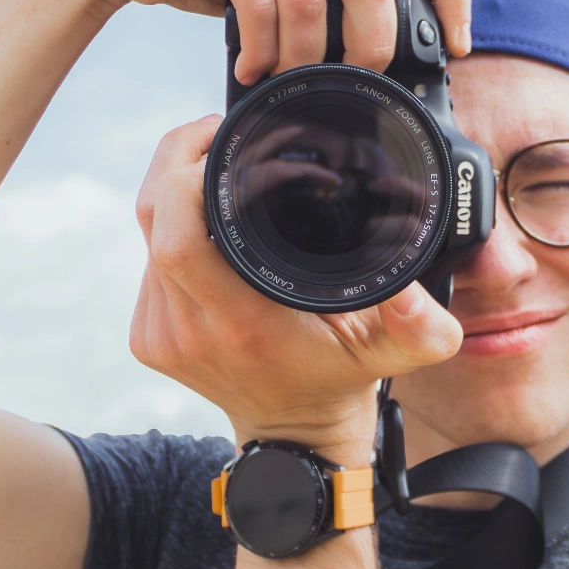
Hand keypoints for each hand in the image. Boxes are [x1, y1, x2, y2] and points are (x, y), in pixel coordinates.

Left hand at [130, 118, 462, 463]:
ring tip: (217, 167)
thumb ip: (421, 326)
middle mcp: (189, 330)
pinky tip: (206, 221)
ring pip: (147, 235)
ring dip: (175, 192)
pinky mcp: (147, 336)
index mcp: (240, 325)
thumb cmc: (341, 380)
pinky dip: (172, 228)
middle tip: (214, 130)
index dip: (184, 173)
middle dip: (175, 160)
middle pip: (153, 218)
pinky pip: (148, 261)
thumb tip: (413, 290)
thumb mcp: (396, 353)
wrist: (293, 438)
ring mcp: (160, 334)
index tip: (217, 135)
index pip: (177, 236)